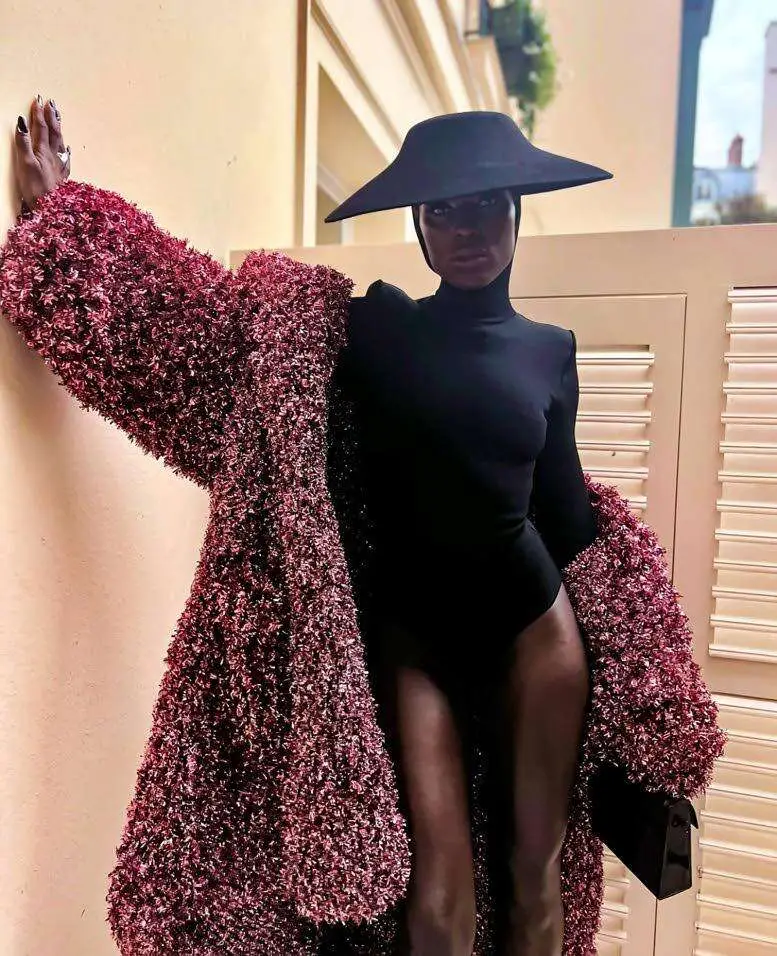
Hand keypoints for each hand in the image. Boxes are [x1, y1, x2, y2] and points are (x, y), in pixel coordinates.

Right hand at [14, 95, 70, 211]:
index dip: (38, 113)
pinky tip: (68, 148)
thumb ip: (23, 143)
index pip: (41, 128)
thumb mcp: (25, 164)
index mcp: (43, 151)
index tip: (38, 99)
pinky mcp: (62, 176)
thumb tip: (22, 122)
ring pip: (61, 142)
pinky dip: (66, 150)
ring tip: (58, 117)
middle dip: (51, 116)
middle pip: (54, 132)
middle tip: (51, 102)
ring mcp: (60, 166)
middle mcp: (54, 156)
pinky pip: (66, 158)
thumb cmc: (36, 189)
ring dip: (59, 128)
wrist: (52, 210)